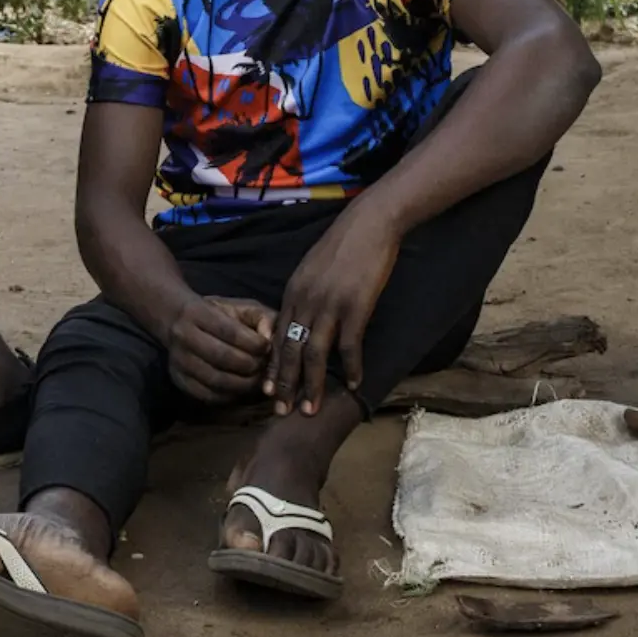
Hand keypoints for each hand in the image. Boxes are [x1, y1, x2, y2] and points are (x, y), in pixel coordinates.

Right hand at [163, 296, 275, 403]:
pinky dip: (230, 396)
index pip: (229, 331)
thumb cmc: (219, 314)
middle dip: (251, 364)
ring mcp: (178, 361)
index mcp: (197, 312)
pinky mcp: (180, 380)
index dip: (253, 343)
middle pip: (222, 357)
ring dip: (243, 384)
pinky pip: (208, 395)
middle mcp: (183, 336)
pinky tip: (242, 389)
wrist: (179, 323)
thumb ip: (261, 318)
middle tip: (265, 366)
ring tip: (258, 379)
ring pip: (215, 380)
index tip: (267, 347)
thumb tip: (269, 340)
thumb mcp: (241, 307)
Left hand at [267, 210, 400, 414]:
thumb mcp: (312, 269)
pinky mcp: (355, 307)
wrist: (369, 224)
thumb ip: (303, 295)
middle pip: (290, 351)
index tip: (268, 391)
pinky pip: (349, 346)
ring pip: (314, 355)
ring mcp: (329, 306)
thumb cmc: (343, 244)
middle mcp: (305, 302)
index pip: (277, 338)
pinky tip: (352, 384)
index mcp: (292, 292)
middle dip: (285, 385)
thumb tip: (300, 320)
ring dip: (312, 385)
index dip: (273, 367)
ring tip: (311, 410)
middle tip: (281, 412)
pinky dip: (350, 368)